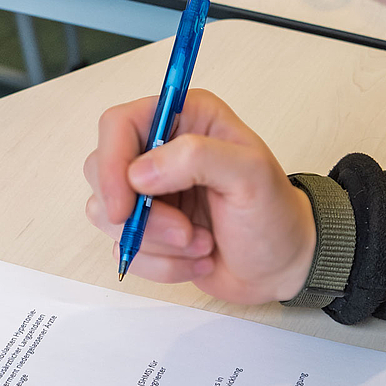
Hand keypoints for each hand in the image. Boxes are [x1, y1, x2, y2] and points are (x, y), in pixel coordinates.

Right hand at [84, 89, 316, 303]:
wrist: (284, 266)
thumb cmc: (275, 214)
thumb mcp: (251, 174)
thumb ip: (197, 158)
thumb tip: (139, 173)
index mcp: (184, 119)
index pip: (118, 125)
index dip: (112, 163)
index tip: (126, 205)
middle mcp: (160, 151)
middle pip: (101, 171)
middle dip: (141, 215)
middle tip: (186, 232)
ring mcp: (149, 193)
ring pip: (107, 216)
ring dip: (158, 243)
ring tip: (202, 244)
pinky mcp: (146, 230)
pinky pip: (124, 249)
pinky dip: (162, 264)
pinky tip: (198, 258)